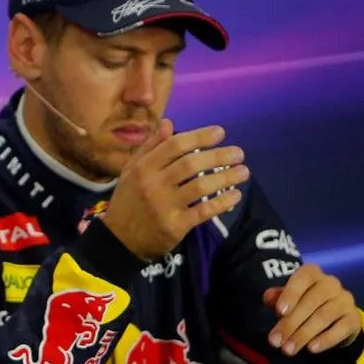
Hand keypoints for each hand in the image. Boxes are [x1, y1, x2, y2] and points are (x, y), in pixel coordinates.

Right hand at [98, 120, 249, 260]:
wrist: (119, 240)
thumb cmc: (129, 201)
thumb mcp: (131, 171)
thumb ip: (150, 148)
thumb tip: (168, 123)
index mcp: (143, 168)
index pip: (175, 146)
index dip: (200, 137)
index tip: (220, 132)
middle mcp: (153, 185)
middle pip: (191, 164)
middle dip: (219, 156)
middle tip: (238, 153)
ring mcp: (164, 206)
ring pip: (200, 186)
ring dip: (226, 177)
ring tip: (243, 172)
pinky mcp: (175, 226)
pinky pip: (204, 211)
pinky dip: (222, 202)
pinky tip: (235, 195)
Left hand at [263, 265, 361, 356]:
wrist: (335, 317)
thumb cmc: (303, 303)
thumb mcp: (288, 299)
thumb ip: (277, 298)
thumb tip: (268, 297)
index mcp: (312, 274)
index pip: (303, 278)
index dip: (291, 294)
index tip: (279, 312)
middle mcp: (331, 283)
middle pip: (311, 302)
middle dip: (291, 323)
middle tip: (276, 342)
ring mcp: (345, 300)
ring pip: (324, 316)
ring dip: (304, 334)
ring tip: (288, 349)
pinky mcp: (354, 318)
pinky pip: (341, 328)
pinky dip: (326, 339)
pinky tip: (312, 348)